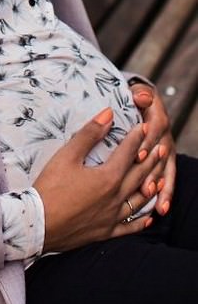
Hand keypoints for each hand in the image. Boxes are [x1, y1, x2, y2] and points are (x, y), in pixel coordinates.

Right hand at [33, 108, 159, 252]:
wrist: (39, 224)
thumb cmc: (51, 188)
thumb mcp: (67, 156)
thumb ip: (89, 134)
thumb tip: (108, 115)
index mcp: (108, 177)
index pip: (128, 153)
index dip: (136, 138)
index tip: (142, 127)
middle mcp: (116, 197)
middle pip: (140, 175)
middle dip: (151, 159)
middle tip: (160, 148)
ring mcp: (112, 217)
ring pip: (140, 201)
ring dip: (152, 186)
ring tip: (160, 177)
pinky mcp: (106, 232)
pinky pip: (130, 226)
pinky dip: (142, 220)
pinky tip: (148, 216)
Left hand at [130, 81, 175, 215]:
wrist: (144, 102)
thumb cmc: (135, 99)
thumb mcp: (138, 93)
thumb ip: (140, 94)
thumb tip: (142, 97)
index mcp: (158, 119)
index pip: (154, 132)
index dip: (146, 143)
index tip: (137, 155)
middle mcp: (165, 137)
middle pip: (161, 157)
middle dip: (153, 173)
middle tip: (145, 188)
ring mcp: (166, 152)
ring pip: (165, 173)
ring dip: (161, 189)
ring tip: (157, 207)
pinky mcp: (164, 163)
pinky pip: (167, 181)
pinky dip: (164, 195)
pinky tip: (160, 210)